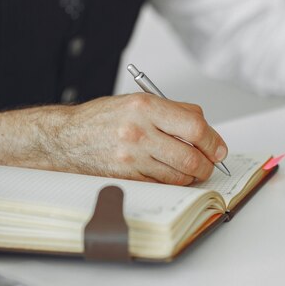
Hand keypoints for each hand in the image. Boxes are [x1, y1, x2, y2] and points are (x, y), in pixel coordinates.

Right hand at [0, 94, 227, 184]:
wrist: (66, 138)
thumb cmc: (103, 119)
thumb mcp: (138, 101)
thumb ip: (174, 112)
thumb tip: (206, 129)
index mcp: (145, 107)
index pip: (195, 127)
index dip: (213, 141)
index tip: (219, 148)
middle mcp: (138, 132)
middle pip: (191, 156)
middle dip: (207, 164)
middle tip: (209, 164)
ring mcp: (131, 157)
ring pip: (179, 175)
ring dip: (192, 176)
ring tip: (190, 170)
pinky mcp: (126, 177)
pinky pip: (161, 184)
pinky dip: (172, 182)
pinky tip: (170, 174)